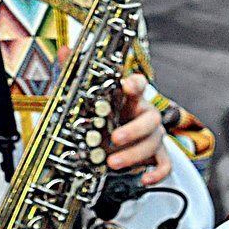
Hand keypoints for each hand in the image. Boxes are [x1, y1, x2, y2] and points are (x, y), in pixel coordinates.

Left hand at [53, 47, 170, 185]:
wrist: (115, 137)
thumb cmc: (105, 114)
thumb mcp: (87, 95)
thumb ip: (76, 72)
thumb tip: (64, 50)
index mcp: (129, 98)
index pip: (139, 85)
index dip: (136, 85)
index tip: (128, 85)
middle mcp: (144, 114)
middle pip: (150, 119)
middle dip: (133, 130)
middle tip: (114, 138)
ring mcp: (152, 135)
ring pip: (153, 143)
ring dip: (133, 154)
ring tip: (112, 162)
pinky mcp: (156, 154)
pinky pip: (164, 164)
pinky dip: (156, 172)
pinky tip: (144, 178)